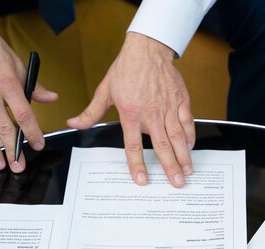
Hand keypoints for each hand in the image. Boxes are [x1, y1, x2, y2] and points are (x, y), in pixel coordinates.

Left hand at [0, 149, 63, 203]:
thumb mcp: (27, 173)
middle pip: (13, 193)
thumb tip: (59, 155)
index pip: (33, 196)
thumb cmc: (9, 181)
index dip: (39, 186)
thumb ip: (42, 164)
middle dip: (16, 182)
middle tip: (19, 172)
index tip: (44, 173)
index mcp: (22, 197)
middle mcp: (6, 201)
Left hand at [67, 32, 194, 187]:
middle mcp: (151, 113)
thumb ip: (91, 112)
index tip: (142, 180)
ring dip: (183, 156)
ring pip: (178, 137)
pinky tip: (190, 148)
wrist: (147, 49)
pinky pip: (187, 122)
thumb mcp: (105, 91)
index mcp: (131, 114)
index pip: (133, 145)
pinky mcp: (180, 101)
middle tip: (177, 183)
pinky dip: (190, 136)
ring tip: (188, 171)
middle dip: (171, 167)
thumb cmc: (126, 69)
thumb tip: (74, 124)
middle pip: (162, 145)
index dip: (137, 164)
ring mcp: (168, 107)